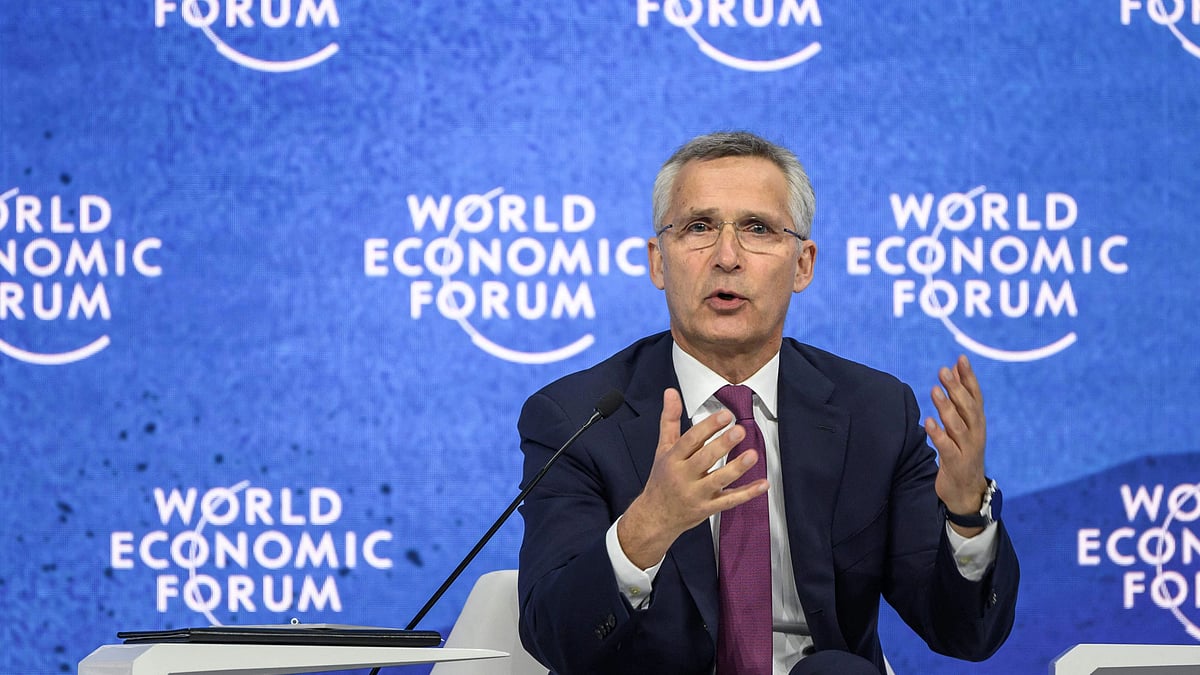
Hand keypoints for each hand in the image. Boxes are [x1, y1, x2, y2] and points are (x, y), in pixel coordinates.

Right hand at [617, 388, 768, 568]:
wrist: (655, 517)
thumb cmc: (662, 478)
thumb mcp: (662, 448)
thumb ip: (669, 420)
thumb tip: (671, 392)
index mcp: (672, 459)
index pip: (690, 440)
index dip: (707, 427)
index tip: (724, 415)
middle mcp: (683, 477)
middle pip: (704, 459)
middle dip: (722, 444)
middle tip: (739, 430)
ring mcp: (696, 495)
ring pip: (718, 480)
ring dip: (736, 468)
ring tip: (752, 454)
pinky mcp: (707, 509)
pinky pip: (729, 501)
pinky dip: (747, 493)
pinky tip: (763, 484)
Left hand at [925, 355, 988, 533]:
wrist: (967, 492)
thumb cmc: (962, 452)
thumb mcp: (963, 425)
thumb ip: (958, 399)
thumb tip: (953, 368)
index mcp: (977, 422)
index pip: (975, 396)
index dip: (968, 378)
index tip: (960, 359)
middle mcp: (976, 433)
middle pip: (968, 408)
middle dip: (956, 388)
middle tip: (943, 371)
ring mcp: (967, 449)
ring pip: (957, 425)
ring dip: (946, 407)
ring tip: (934, 390)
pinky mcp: (955, 464)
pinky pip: (946, 447)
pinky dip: (938, 434)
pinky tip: (928, 422)